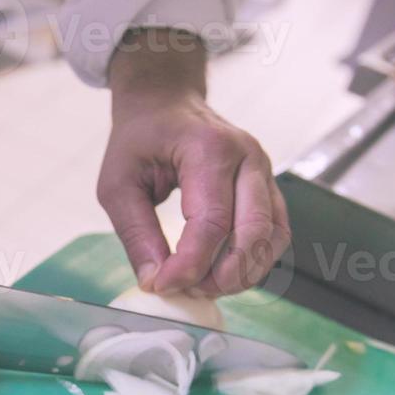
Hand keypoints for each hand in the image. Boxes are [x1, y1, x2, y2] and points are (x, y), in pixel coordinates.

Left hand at [99, 29, 289, 296]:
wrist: (165, 103)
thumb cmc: (141, 138)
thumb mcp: (118, 184)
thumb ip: (136, 235)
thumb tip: (155, 283)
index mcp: (209, 148)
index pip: (211, 223)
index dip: (189, 266)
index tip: (163, 286)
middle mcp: (247, 156)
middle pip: (252, 233)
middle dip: (222, 276)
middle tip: (188, 291)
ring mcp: (264, 170)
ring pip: (272, 237)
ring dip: (243, 273)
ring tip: (204, 286)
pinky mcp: (269, 186)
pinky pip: (275, 233)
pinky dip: (254, 260)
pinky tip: (224, 272)